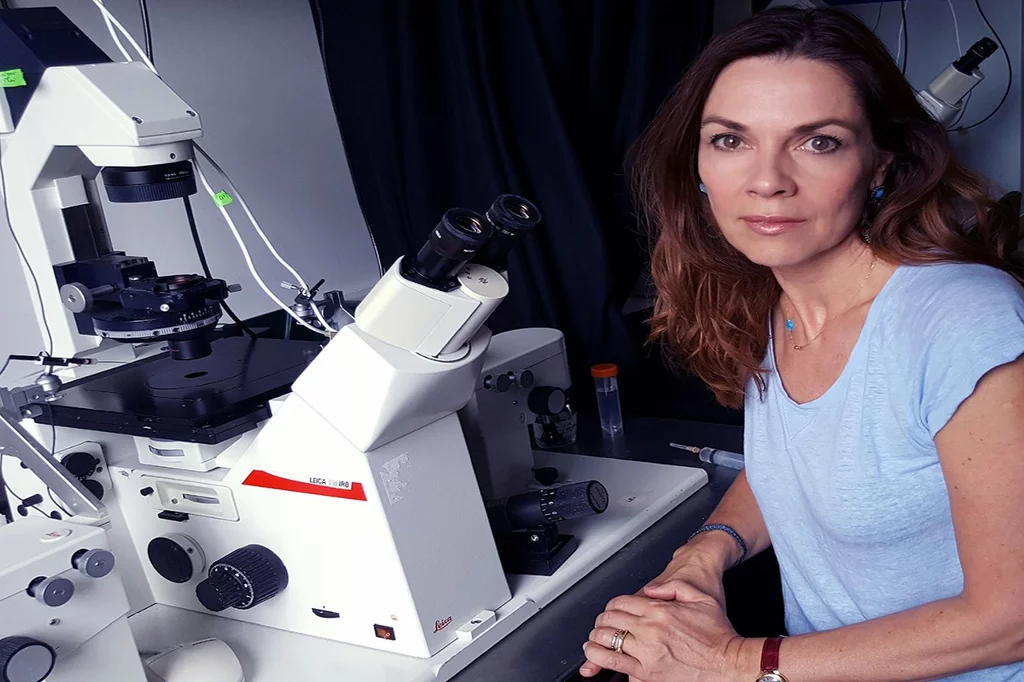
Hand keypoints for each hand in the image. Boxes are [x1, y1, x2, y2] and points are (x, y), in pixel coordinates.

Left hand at [580, 540, 728, 676]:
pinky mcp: (650, 675)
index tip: (612, 611)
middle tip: (600, 625)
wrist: (730, 664)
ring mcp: (648, 654)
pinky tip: (598, 658)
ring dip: (596, 641)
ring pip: (608, 643)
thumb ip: (673, 587)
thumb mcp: (700, 598)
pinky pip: (618, 666)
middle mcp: (650, 631)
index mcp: (659, 611)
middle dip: (601, 622)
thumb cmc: (718, 634)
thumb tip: (652, 591)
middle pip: (610, 621)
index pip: (620, 603)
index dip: (612, 606)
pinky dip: (603, 661)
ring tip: (593, 641)